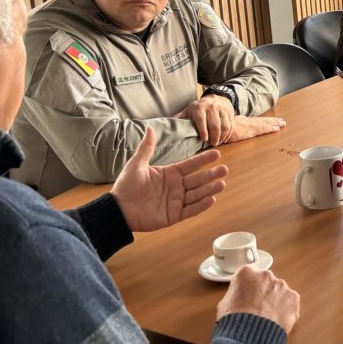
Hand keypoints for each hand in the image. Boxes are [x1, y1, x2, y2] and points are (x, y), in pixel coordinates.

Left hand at [110, 128, 227, 231]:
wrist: (118, 210)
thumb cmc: (126, 186)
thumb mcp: (136, 164)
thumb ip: (146, 148)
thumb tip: (150, 127)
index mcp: (169, 174)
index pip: (190, 165)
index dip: (203, 160)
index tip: (216, 153)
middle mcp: (176, 187)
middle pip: (197, 180)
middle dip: (211, 175)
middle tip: (224, 169)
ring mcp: (176, 202)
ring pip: (197, 194)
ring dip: (210, 189)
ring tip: (222, 183)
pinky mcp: (174, 216)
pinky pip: (190, 210)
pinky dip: (201, 205)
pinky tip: (211, 199)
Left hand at [175, 93, 234, 145]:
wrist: (216, 97)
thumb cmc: (199, 108)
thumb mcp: (188, 110)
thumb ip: (180, 118)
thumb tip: (168, 127)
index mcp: (199, 107)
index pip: (201, 119)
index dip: (203, 129)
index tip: (204, 139)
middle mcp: (211, 107)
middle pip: (214, 123)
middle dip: (214, 136)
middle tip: (212, 145)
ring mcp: (222, 110)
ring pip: (224, 125)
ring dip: (222, 136)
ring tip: (218, 143)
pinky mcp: (230, 113)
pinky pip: (231, 125)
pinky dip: (228, 134)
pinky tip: (224, 139)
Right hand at [218, 266, 301, 333]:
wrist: (249, 335)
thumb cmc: (234, 321)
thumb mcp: (224, 304)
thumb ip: (235, 294)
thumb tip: (239, 298)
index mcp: (246, 272)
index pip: (248, 277)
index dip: (247, 290)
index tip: (247, 298)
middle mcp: (265, 275)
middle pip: (265, 282)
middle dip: (262, 293)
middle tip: (257, 309)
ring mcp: (281, 285)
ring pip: (279, 292)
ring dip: (275, 302)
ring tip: (267, 318)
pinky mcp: (293, 297)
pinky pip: (290, 302)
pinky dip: (286, 310)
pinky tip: (277, 320)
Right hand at [220, 116, 286, 143]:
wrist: (214, 129)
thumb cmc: (217, 131)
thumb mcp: (225, 130)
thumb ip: (229, 131)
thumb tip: (229, 134)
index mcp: (241, 122)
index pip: (255, 121)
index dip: (264, 121)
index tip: (272, 121)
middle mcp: (246, 122)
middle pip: (262, 121)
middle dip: (272, 121)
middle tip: (282, 121)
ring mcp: (248, 126)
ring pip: (264, 124)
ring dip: (274, 123)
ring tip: (283, 124)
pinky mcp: (249, 131)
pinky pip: (262, 129)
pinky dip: (270, 128)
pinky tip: (277, 128)